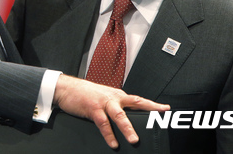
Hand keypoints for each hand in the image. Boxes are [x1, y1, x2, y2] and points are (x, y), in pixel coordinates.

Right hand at [53, 74, 169, 148]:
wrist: (66, 88)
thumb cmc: (84, 94)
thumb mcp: (103, 98)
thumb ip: (114, 107)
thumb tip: (126, 121)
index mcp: (117, 95)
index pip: (138, 100)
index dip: (152, 104)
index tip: (165, 109)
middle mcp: (113, 97)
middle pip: (134, 104)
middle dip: (147, 111)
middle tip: (157, 121)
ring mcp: (104, 102)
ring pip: (119, 115)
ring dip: (127, 128)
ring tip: (134, 140)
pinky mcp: (93, 109)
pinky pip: (103, 123)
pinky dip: (109, 134)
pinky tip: (113, 143)